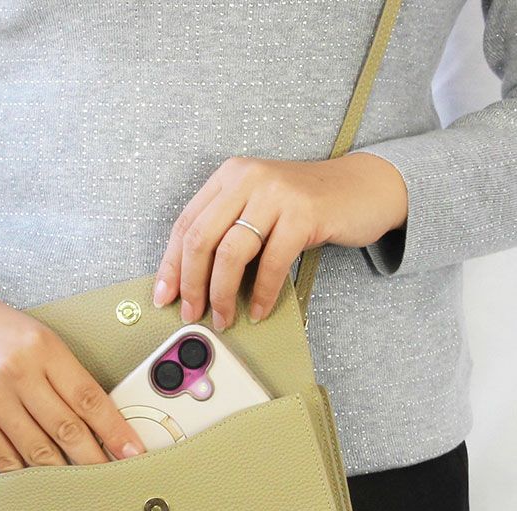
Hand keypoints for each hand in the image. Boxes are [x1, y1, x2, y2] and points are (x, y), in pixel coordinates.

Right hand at [0, 298, 146, 471]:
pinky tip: (45, 484)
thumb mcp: (41, 340)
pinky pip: (5, 458)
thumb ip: (68, 376)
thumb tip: (98, 421)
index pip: (89, 397)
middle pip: (67, 429)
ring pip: (38, 450)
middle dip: (96, 460)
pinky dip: (27, 475)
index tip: (132, 450)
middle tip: (115, 477)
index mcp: (43, 349)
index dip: (115, 430)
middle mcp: (18, 374)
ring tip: (85, 486)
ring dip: (66, 474)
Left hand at [152, 152, 407, 328]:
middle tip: (191, 314)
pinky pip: (272, 263)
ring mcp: (276, 193)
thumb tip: (191, 282)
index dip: (171, 265)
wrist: (362, 188)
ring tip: (224, 318)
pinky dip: (263, 294)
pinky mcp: (304, 213)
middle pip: (201, 239)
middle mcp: (247, 178)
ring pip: (231, 253)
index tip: (164, 297)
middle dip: (191, 284)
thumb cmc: (304, 207)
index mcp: (228, 177)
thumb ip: (227, 232)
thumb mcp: (257, 208)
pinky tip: (259, 311)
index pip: (185, 224)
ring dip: (222, 294)